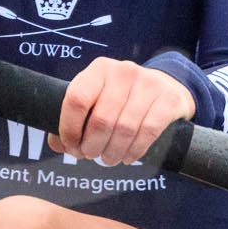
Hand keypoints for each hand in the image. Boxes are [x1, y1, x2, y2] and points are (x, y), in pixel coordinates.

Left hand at [47, 58, 194, 166]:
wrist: (167, 85)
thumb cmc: (124, 97)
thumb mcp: (98, 98)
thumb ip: (75, 119)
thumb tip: (59, 145)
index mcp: (99, 69)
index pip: (76, 99)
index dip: (70, 129)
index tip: (71, 146)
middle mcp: (123, 72)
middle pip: (100, 120)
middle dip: (92, 146)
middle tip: (91, 156)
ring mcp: (148, 84)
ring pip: (124, 129)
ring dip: (112, 151)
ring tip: (108, 159)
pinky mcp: (168, 99)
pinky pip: (147, 132)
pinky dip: (134, 151)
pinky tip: (128, 157)